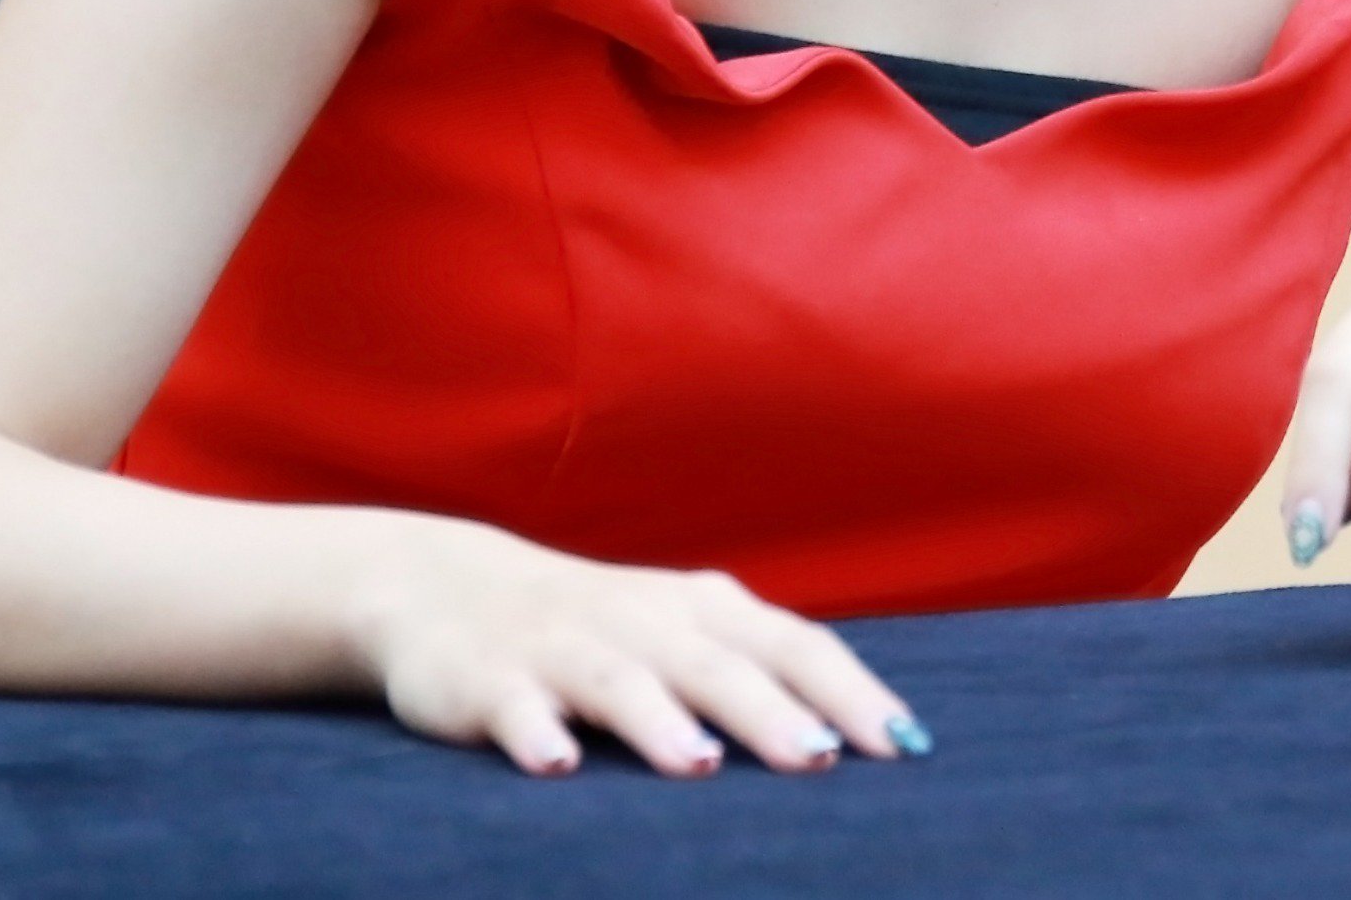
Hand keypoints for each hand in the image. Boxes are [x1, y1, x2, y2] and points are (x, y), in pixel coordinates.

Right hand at [348, 516, 929, 778]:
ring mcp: (565, 648)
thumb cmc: (601, 628)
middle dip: (773, 712)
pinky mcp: (490, 680)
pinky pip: (516, 705)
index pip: (797, 647)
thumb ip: (759, 677)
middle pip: (721, 665)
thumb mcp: (684, 637)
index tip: (907, 746)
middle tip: (822, 759)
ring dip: (661, 720)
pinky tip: (555, 762)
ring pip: (622, 681)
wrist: (443, 586)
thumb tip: (859, 742)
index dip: (852, 693)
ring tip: (700, 764)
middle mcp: (647, 622)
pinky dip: (536, 731)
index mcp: (705, 612)